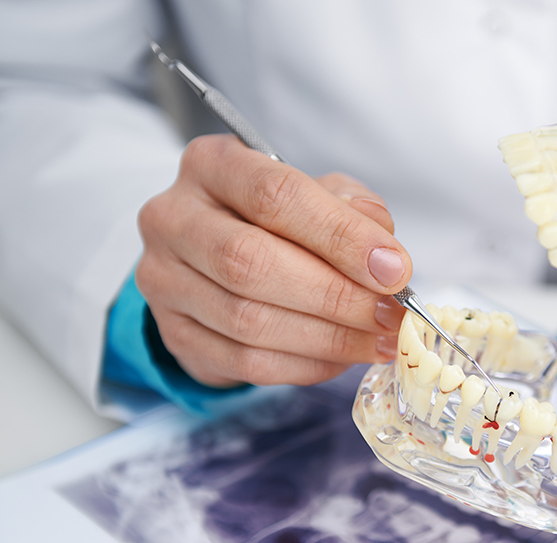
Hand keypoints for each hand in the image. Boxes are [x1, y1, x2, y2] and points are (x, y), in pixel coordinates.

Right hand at [135, 134, 408, 386]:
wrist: (215, 259)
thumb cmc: (276, 220)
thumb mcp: (318, 194)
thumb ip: (353, 211)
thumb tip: (385, 258)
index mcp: (212, 165)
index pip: (275, 194)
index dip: (340, 235)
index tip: (394, 268)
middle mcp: (173, 218)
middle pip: (250, 261)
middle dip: (334, 295)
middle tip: (389, 315)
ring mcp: (162, 279)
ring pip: (247, 319)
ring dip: (327, 338)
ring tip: (377, 340)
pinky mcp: (173, 333)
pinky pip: (244, 361)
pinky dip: (304, 364)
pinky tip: (341, 358)